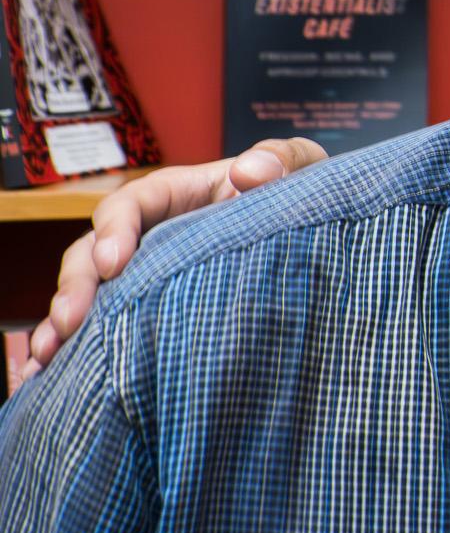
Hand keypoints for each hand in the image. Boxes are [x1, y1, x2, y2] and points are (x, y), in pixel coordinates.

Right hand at [25, 138, 328, 376]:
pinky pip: (106, 324)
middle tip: (71, 321)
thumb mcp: (302, 164)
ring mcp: (145, 271)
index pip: (131, 203)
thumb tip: (249, 172)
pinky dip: (76, 347)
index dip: (116, 229)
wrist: (314, 233)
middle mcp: (150, 232)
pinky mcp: (150, 306)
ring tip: (51, 355)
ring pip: (89, 291)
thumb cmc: (300, 191)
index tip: (114, 263)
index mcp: (179, 193)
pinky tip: (51, 375)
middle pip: (93, 252)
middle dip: (76, 285)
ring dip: (65, 322)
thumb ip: (283, 157)